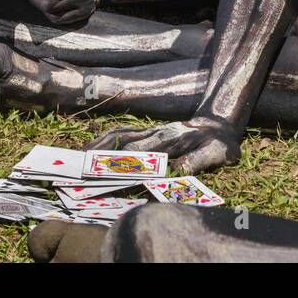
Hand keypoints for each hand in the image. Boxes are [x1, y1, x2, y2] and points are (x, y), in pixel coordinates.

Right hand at [87, 117, 240, 174]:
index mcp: (170, 140)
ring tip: (78, 158)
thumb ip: (198, 160)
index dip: (124, 166)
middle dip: (102, 158)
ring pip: (117, 136)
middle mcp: (155, 134)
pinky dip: (103, 140)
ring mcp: (149, 131)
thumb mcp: (217, 152)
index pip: (141, 156)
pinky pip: (120, 133)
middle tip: (82, 171)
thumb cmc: (219, 142)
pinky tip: (91, 149)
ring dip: (97, 146)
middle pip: (122, 145)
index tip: (108, 176)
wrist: (219, 121)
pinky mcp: (146, 132)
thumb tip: (176, 169)